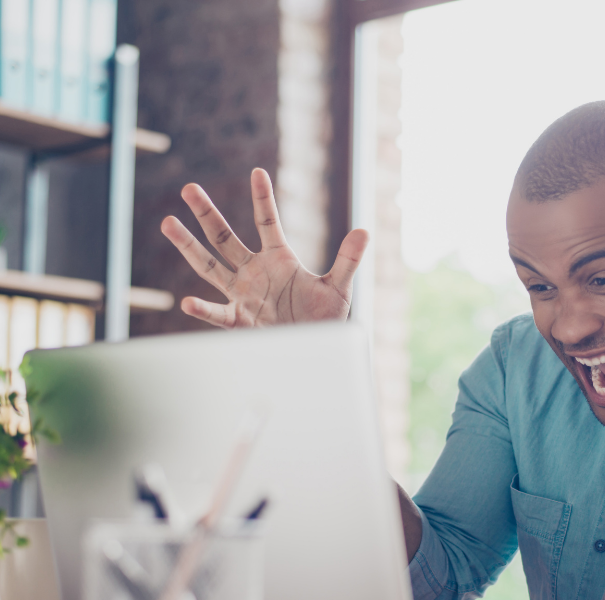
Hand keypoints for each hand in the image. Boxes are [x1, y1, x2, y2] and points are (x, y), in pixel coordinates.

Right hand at [161, 168, 368, 327]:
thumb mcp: (338, 288)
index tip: (257, 171)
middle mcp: (254, 272)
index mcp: (279, 259)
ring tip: (168, 223)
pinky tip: (187, 302)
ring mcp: (242, 295)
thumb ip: (348, 260)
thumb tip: (364, 230)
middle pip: (224, 237)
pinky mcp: (239, 321)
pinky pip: (217, 314)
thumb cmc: (324, 320)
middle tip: (188, 188)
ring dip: (189, 247)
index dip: (263, 198)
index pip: (267, 222)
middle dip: (207, 213)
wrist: (314, 351)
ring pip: (209, 267)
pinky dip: (203, 309)